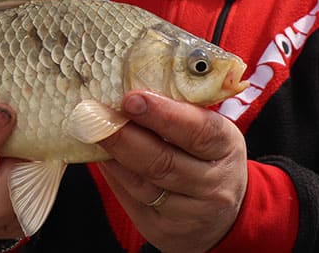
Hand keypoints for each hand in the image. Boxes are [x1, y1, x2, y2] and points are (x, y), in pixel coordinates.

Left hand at [97, 91, 246, 252]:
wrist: (219, 216)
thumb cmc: (206, 157)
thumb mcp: (208, 131)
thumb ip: (179, 111)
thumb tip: (130, 88)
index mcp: (226, 148)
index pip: (199, 130)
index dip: (164, 115)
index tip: (131, 99)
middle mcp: (214, 185)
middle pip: (164, 162)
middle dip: (126, 136)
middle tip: (97, 114)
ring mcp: (189, 213)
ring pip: (143, 183)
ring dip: (113, 155)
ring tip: (92, 130)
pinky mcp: (162, 230)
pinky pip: (131, 199)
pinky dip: (114, 175)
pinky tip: (102, 156)